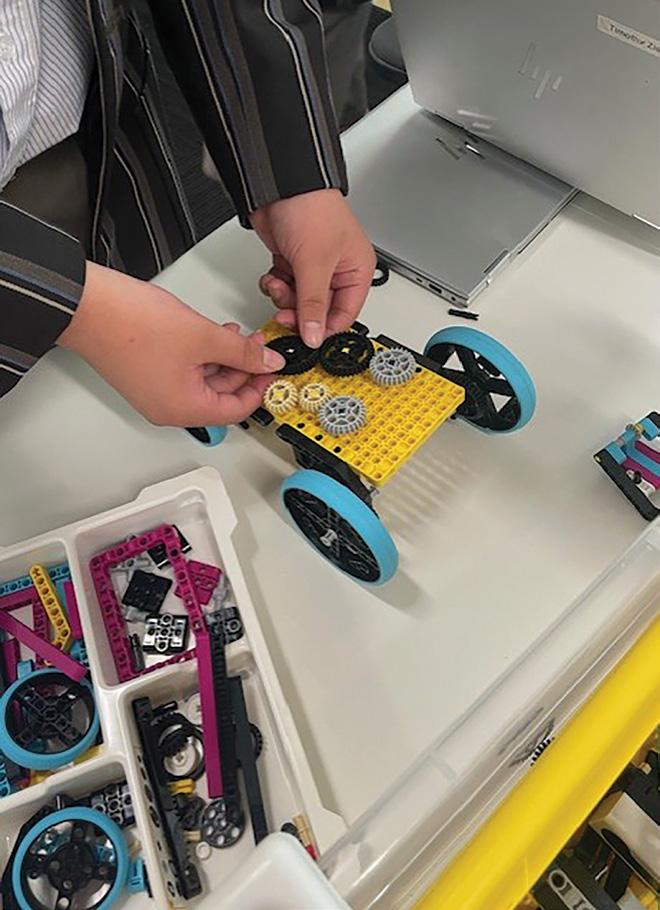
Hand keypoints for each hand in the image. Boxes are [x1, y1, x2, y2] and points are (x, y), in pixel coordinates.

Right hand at [58, 262, 284, 425]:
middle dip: (243, 369)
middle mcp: (168, 408)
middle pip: (221, 397)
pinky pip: (186, 372)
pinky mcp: (147, 374)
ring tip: (235, 334)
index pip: (236, 410)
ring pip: (204, 382)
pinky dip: (203, 355)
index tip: (273, 368)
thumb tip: (267, 362)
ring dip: (224, 359)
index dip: (260, 388)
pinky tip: (212, 334)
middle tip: (258, 346)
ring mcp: (156, 392)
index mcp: (183, 409)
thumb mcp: (203, 337)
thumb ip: (242, 352)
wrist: (88, 305)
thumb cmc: (131, 325)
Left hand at [250, 189, 375, 347]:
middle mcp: (337, 271)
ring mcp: (313, 266)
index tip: (306, 337)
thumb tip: (315, 337)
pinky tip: (273, 274)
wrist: (278, 184)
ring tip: (278, 283)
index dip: (325, 329)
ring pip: (298, 301)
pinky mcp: (292, 260)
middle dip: (298, 311)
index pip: (345, 315)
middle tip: (285, 311)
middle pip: (318, 311)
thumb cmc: (310, 208)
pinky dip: (275, 285)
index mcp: (356, 271)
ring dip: (284, 297)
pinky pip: (285, 287)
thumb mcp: (314, 264)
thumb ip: (313, 305)